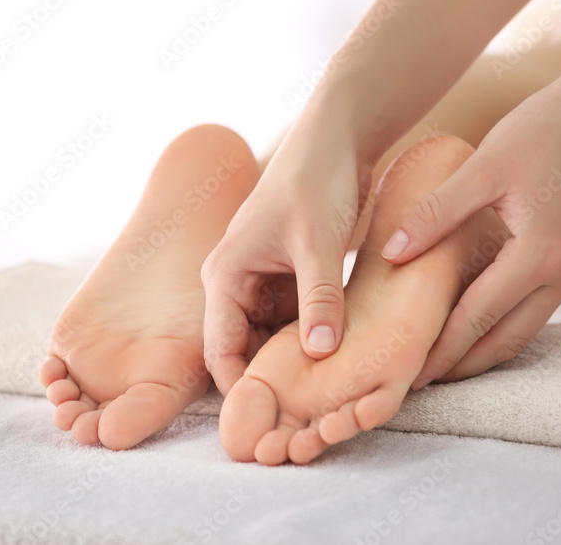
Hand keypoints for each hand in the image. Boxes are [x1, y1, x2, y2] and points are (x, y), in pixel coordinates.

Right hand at [201, 118, 372, 394]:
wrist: (339, 137)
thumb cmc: (317, 180)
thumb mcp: (319, 243)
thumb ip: (320, 299)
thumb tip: (321, 355)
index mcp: (225, 274)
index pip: (220, 350)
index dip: (240, 390)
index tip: (269, 422)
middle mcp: (237, 281)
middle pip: (245, 348)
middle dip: (271, 379)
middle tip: (303, 414)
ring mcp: (265, 279)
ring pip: (273, 336)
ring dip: (294, 359)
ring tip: (324, 391)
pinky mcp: (291, 274)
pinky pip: (295, 318)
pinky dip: (312, 335)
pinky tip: (339, 355)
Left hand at [382, 70, 560, 385]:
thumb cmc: (541, 130)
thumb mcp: (482, 167)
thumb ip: (435, 214)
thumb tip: (390, 253)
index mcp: (538, 254)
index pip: (478, 316)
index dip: (441, 348)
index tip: (409, 373)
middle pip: (505, 338)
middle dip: (462, 364)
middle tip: (419, 382)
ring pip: (523, 329)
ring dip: (484, 350)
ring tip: (442, 363)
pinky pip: (535, 308)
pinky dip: (503, 325)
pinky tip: (475, 326)